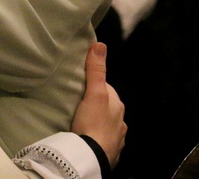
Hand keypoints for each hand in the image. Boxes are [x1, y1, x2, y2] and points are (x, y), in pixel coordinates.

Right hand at [72, 43, 126, 167]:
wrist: (92, 156)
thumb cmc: (93, 122)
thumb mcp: (94, 93)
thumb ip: (96, 70)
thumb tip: (100, 44)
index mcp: (118, 104)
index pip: (106, 88)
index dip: (94, 85)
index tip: (81, 86)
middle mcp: (121, 120)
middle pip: (107, 106)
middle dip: (96, 103)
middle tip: (77, 103)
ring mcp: (117, 137)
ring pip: (106, 124)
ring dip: (97, 121)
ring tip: (81, 122)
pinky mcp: (111, 151)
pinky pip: (104, 139)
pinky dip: (97, 137)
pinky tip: (88, 137)